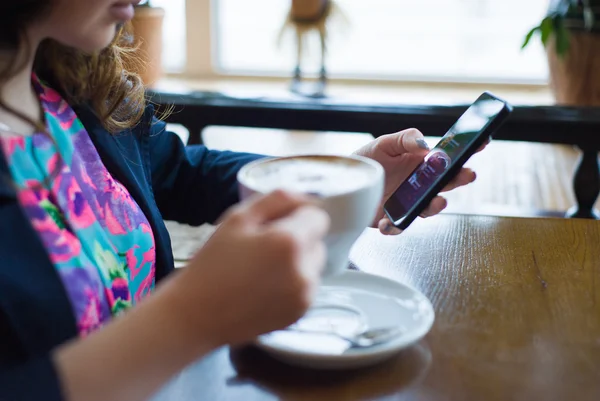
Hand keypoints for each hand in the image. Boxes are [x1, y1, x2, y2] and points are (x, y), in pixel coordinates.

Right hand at [168, 190, 329, 346]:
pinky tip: (265, 288)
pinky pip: (307, 287)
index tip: (274, 225)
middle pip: (317, 241)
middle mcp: (305, 270)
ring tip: (263, 270)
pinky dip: (293, 283)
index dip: (296, 216)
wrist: (198, 315)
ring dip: (297, 262)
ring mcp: (305, 295)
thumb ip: (277, 199)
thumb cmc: (213, 263)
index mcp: (289, 242)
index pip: (318, 216)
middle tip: (264, 248)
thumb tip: (307, 198)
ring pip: (314, 265)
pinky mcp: (301, 313)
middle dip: (298, 239)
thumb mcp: (238, 218)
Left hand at [354, 128, 485, 234]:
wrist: (344, 181)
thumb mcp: (384, 143)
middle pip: (448, 183)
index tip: (483, 141)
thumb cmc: (368, 160)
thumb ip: (404, 139)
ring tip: (437, 200)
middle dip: (461, 179)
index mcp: (422, 163)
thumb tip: (425, 143)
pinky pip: (399, 226)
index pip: (451, 157)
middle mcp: (421, 184)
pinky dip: (395, 227)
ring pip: (430, 208)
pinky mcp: (393, 219)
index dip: (470, 149)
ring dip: (436, 206)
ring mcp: (410, 203)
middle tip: (468, 173)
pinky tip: (387, 223)